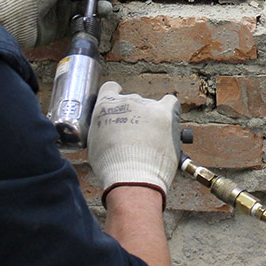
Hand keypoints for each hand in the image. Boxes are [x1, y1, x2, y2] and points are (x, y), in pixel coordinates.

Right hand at [87, 81, 181, 206]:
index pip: (110, 88)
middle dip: (134, 115)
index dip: (115, 95)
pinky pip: (170, 103)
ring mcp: (147, 106)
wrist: (132, 177)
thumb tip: (107, 130)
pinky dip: (170, 110)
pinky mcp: (165, 114)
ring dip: (151, 118)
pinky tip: (168, 121)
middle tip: (135, 135)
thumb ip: (101, 129)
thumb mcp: (94, 144)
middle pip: (132, 100)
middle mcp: (126, 101)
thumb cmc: (112, 167)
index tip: (119, 105)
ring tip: (152, 140)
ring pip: (150, 106)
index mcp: (105, 105)